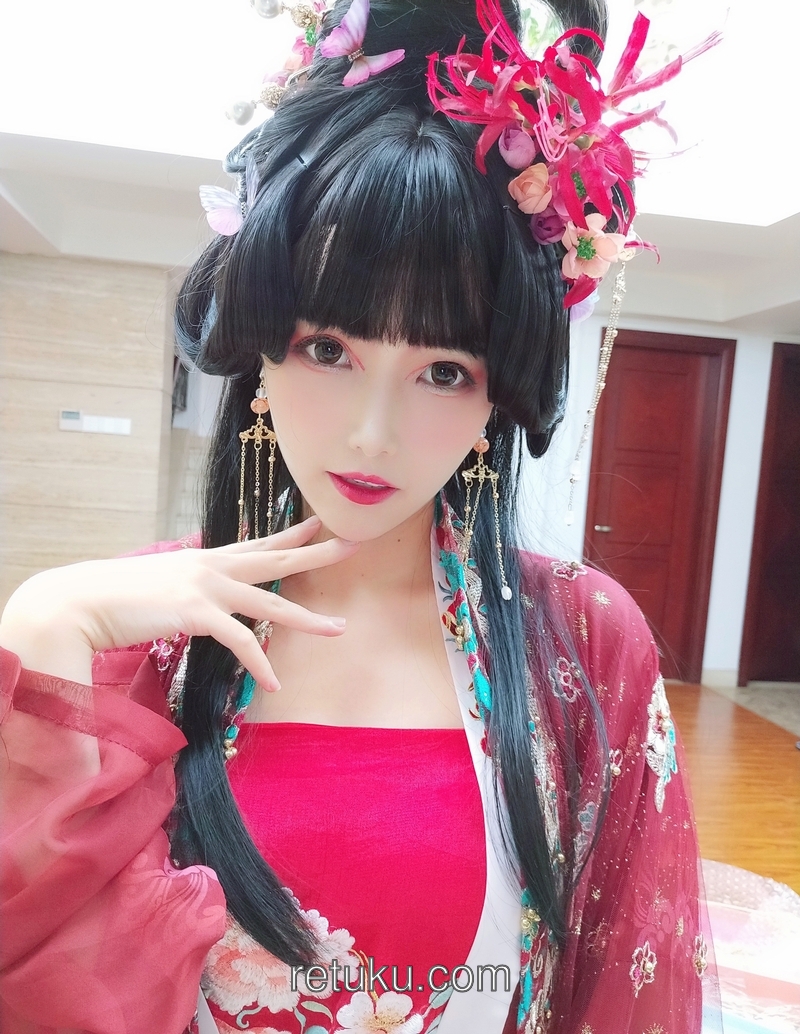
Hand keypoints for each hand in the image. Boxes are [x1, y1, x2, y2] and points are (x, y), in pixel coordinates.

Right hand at [0, 516, 357, 690]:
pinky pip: (241, 641)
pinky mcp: (197, 611)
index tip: (318, 524)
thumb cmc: (119, 596)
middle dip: (317, 553)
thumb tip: (201, 595)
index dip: (291, 535)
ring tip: (339, 628)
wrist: (84, 599)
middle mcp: (213, 567)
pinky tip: (275, 683)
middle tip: (352, 543)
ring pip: (271, 602)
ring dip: (308, 618)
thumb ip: (189, 584)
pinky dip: (261, 664)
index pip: (258, 543)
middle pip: (276, 560)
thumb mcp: (163, 582)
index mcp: (206, 559)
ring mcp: (207, 587)